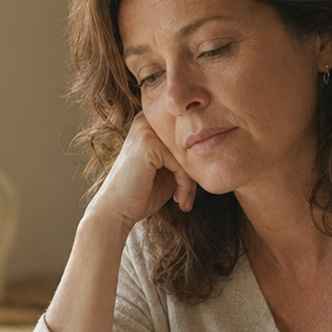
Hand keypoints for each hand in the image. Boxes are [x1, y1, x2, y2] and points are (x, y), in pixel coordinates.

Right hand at [87, 116, 196, 230]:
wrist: (117, 210)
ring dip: (190, 181)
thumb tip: (214, 149)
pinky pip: (180, 162)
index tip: (190, 190)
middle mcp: (147, 120)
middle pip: (188, 143)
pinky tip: (177, 198)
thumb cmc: (143, 192)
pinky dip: (184, 183)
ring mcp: (146, 129)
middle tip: (187, 197)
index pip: (186, 137)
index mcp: (151, 123)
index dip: (192, 163)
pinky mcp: (148, 142)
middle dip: (193, 172)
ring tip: (182, 200)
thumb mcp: (169, 170)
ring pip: (187, 153)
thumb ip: (184, 157)